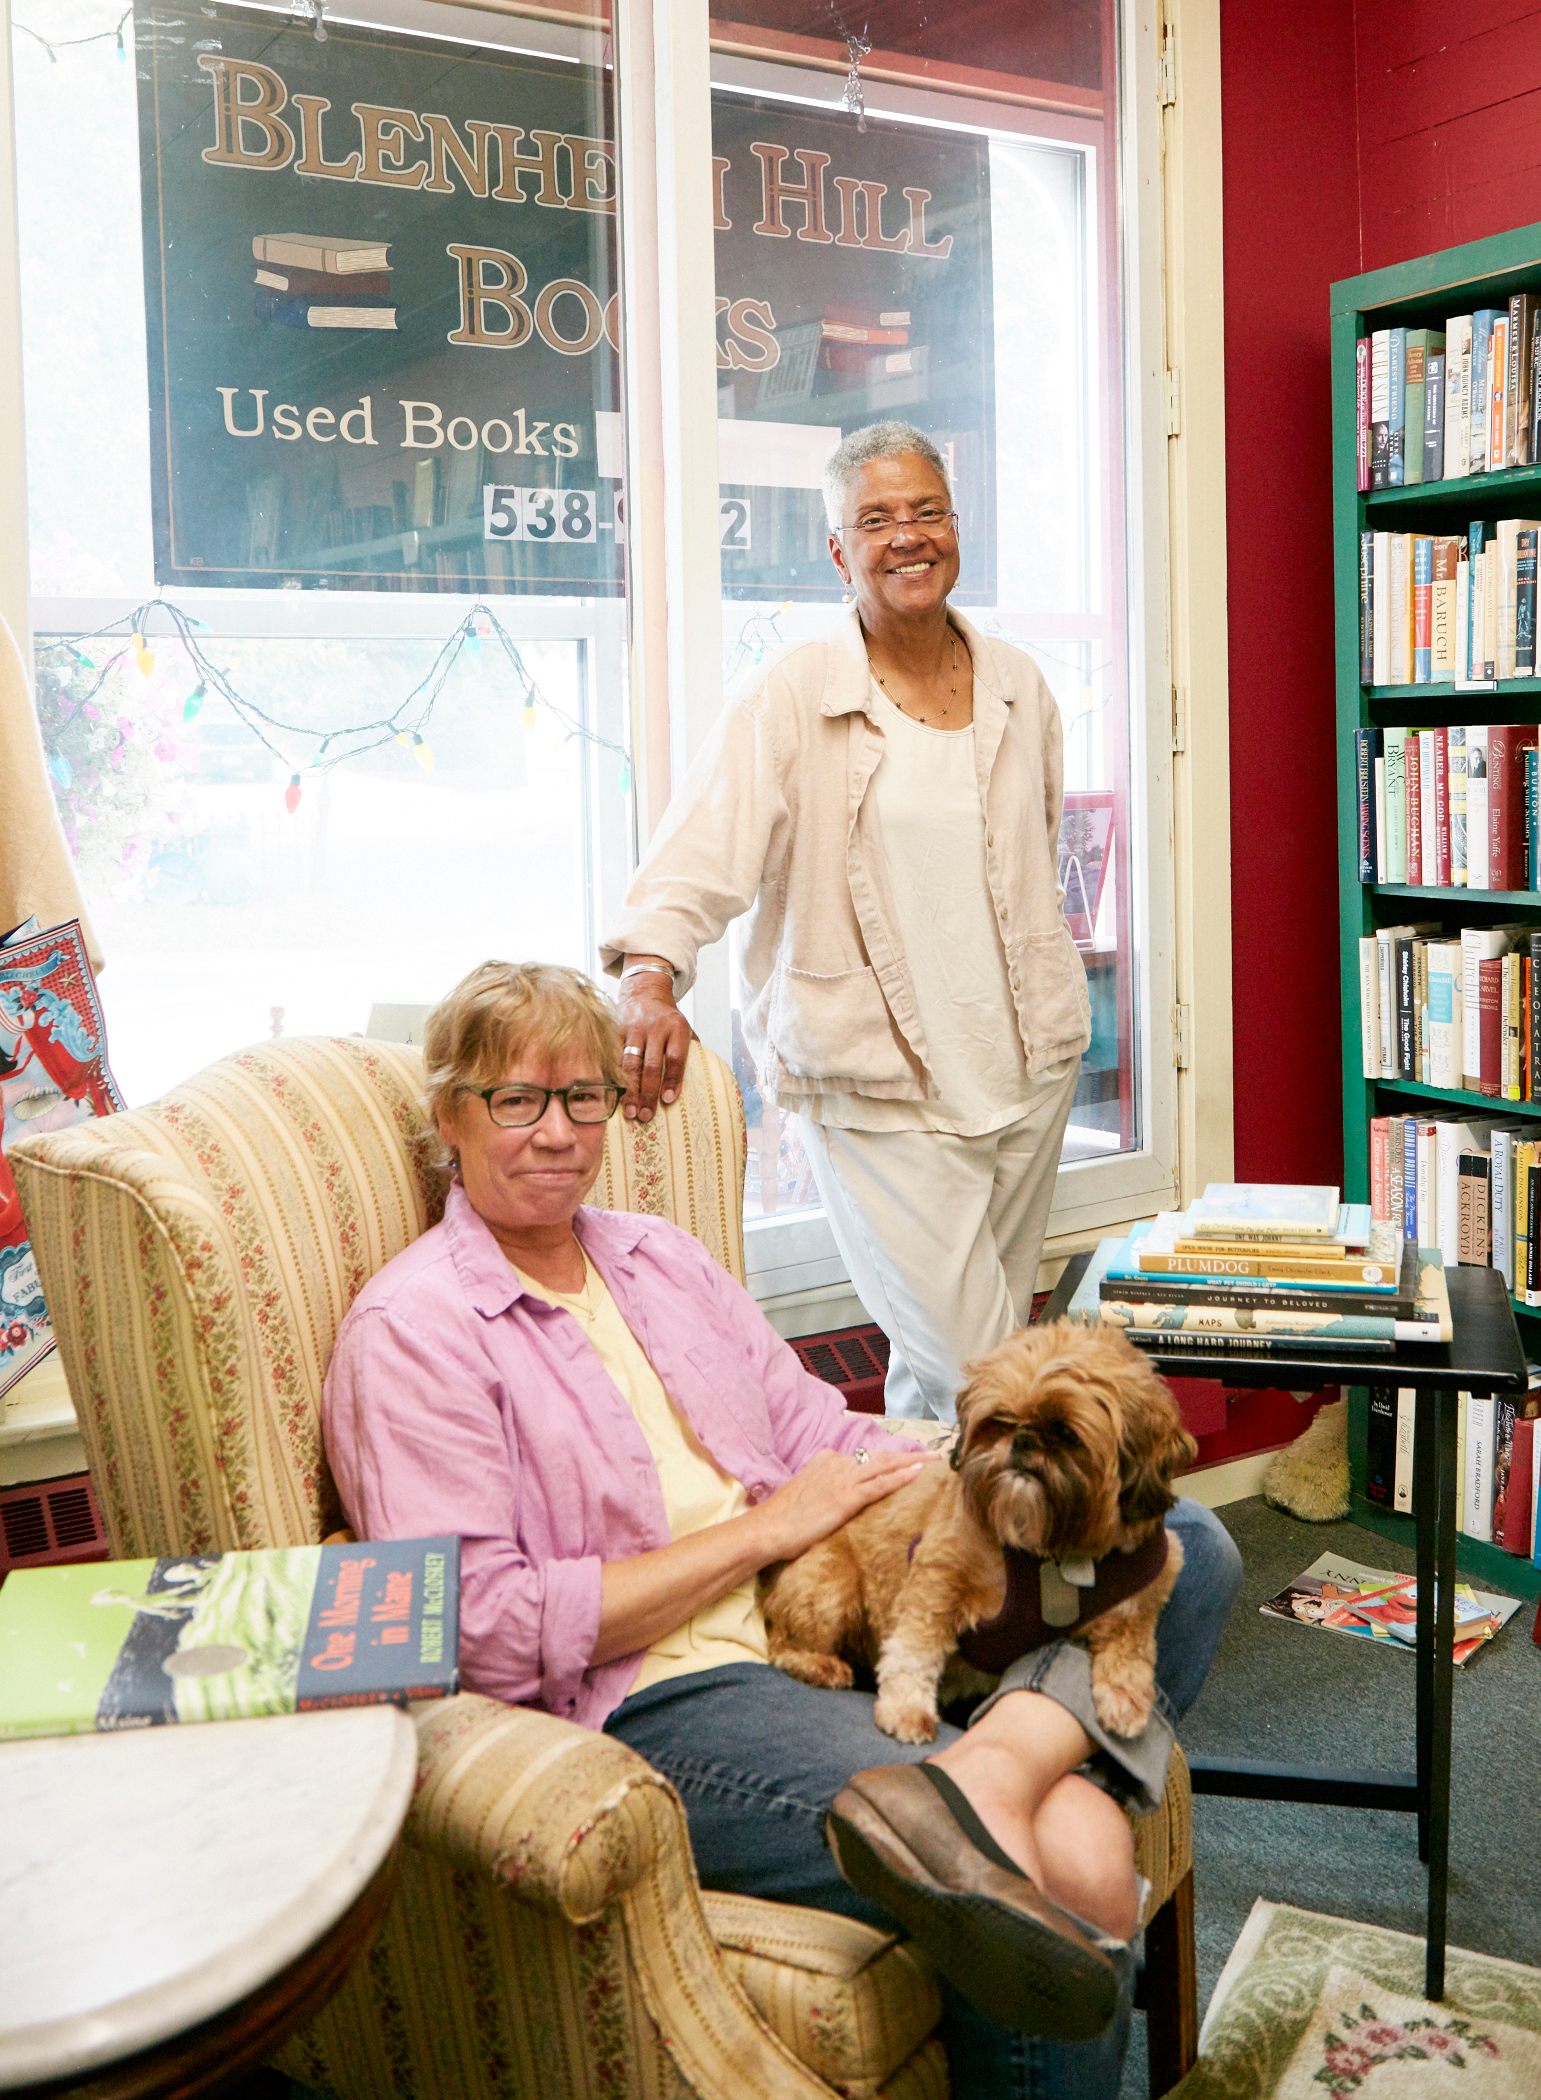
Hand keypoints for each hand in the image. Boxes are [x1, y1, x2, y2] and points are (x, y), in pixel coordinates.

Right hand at [618, 976, 695, 1121]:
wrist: (644, 992)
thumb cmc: (668, 1019)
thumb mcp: (685, 1029)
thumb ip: (690, 1051)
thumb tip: (702, 1083)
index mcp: (676, 1028)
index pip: (675, 1057)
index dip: (672, 1080)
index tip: (668, 1101)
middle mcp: (654, 1028)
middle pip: (651, 1065)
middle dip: (648, 1093)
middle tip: (647, 1116)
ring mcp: (633, 1030)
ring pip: (629, 1064)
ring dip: (629, 1091)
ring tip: (630, 1112)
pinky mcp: (616, 1031)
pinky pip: (613, 1058)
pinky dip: (613, 1079)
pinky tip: (613, 1096)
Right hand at [755, 1447, 930, 1563]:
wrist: (767, 1529)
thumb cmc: (780, 1520)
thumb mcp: (803, 1497)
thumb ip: (821, 1492)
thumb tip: (831, 1502)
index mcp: (825, 1461)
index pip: (862, 1458)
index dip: (886, 1460)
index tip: (905, 1460)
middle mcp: (835, 1464)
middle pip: (878, 1457)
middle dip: (907, 1455)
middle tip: (932, 1454)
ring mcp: (842, 1480)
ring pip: (884, 1466)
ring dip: (912, 1462)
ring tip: (935, 1460)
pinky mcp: (846, 1498)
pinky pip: (880, 1484)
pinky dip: (901, 1477)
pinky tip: (919, 1473)